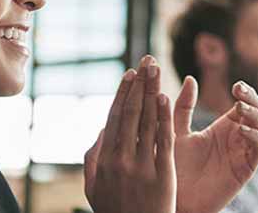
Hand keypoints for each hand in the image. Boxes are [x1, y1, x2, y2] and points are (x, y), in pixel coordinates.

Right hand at [84, 56, 174, 212]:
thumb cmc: (116, 212)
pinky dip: (163, 117)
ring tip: (156, 70)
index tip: (131, 74)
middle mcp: (120, 158)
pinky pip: (162, 139)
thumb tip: (100, 130)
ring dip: (151, 91)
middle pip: (131, 112)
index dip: (123, 93)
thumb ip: (93, 159)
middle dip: (139, 83)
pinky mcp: (162, 173)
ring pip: (147, 120)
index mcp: (104, 159)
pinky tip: (165, 98)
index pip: (115, 117)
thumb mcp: (95, 188)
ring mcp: (141, 165)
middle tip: (146, 60)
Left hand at [172, 76, 257, 212]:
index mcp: (223, 127)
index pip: (244, 103)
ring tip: (240, 108)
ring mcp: (242, 153)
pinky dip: (255, 137)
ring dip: (256, 115)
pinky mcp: (245, 169)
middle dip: (253, 99)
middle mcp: (236, 138)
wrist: (175, 198)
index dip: (245, 92)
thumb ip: (183, 108)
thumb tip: (191, 79)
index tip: (236, 85)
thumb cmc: (174, 167)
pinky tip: (242, 130)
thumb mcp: (176, 132)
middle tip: (239, 91)